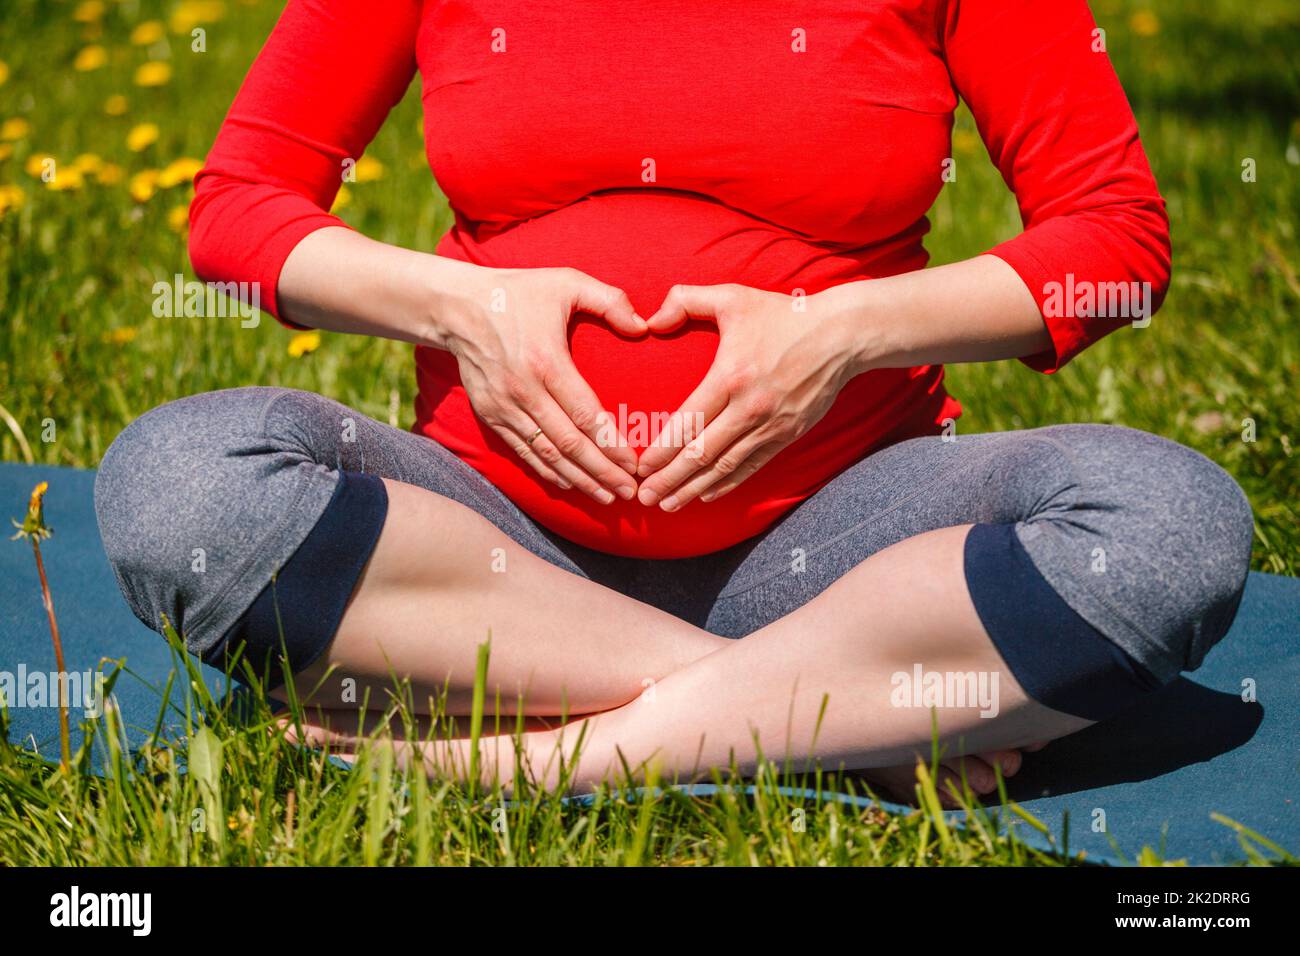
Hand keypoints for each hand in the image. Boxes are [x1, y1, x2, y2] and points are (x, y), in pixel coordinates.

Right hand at [442, 266, 643, 502]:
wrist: (457, 306)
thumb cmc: (519, 292)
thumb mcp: (566, 281)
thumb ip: (609, 300)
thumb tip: (643, 326)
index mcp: (546, 362)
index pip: (584, 416)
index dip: (610, 446)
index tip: (633, 464)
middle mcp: (523, 391)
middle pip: (568, 444)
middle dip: (601, 473)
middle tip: (629, 492)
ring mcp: (503, 407)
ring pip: (546, 455)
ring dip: (578, 479)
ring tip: (606, 497)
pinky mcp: (490, 415)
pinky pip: (523, 451)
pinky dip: (547, 471)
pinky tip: (570, 484)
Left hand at [635, 283, 864, 510]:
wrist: (842, 335)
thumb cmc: (783, 315)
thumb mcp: (732, 297)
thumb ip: (686, 300)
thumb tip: (651, 320)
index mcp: (730, 377)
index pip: (688, 423)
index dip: (662, 450)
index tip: (641, 467)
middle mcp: (749, 409)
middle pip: (701, 454)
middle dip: (670, 479)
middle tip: (646, 497)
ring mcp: (770, 426)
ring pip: (725, 467)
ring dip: (694, 489)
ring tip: (669, 505)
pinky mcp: (788, 435)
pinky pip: (752, 466)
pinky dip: (728, 484)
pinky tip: (706, 495)